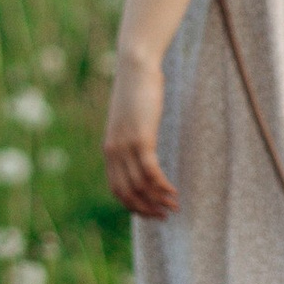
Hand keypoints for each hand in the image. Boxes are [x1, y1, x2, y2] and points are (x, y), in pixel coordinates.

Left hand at [102, 48, 176, 219]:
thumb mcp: (130, 119)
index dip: (134, 206)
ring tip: (174, 206)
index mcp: (109, 150)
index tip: (150, 213)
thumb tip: (143, 150)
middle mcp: (114, 151)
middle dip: (146, 209)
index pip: (117, 189)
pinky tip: (174, 192)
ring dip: (158, 200)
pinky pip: (151, 172)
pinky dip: (162, 186)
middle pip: (127, 193)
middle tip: (164, 216)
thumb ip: (132, 137)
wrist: (135, 67)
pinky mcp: (141, 139)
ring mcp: (126, 146)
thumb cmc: (136, 91)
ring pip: (140, 185)